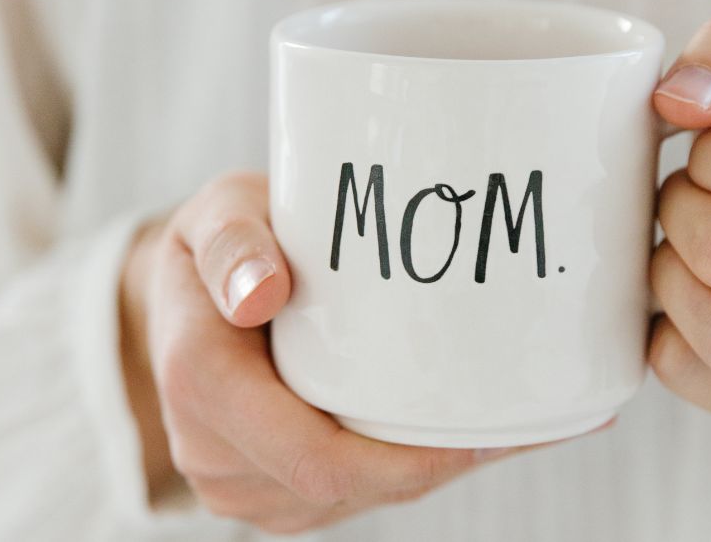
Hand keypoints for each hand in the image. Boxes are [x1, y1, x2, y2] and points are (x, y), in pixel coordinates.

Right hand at [120, 173, 593, 533]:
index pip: (318, 458)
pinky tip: (450, 430)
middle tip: (525, 420)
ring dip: (426, 467)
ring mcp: (240, 481)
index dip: (412, 461)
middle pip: (351, 485)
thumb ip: (233, 244)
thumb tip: (260, 293)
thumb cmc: (216, 245)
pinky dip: (399, 466)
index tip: (488, 432)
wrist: (185, 293)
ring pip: (355, 496)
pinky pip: (344, 493)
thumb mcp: (217, 214)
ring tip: (501, 420)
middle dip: (439, 463)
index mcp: (202, 387)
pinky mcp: (268, 487)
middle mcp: (215, 454)